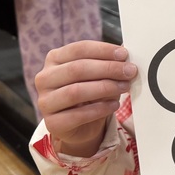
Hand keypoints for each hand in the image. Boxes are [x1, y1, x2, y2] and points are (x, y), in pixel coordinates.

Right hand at [36, 40, 137, 157]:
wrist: (82, 125)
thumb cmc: (91, 92)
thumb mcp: (99, 74)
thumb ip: (110, 62)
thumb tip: (127, 51)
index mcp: (55, 59)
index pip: (79, 49)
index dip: (103, 50)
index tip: (124, 54)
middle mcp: (45, 78)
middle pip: (77, 69)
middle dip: (108, 69)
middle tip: (130, 71)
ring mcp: (45, 101)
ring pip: (76, 91)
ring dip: (105, 88)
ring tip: (125, 87)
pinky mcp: (52, 123)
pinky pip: (78, 115)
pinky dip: (100, 109)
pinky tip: (114, 105)